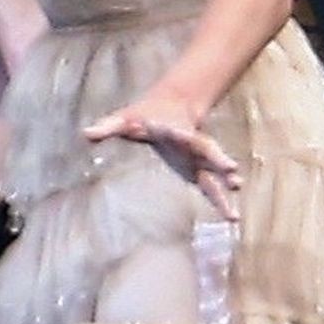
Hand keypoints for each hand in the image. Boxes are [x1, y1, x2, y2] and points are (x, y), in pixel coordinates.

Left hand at [84, 95, 241, 220]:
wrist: (169, 107)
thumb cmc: (143, 116)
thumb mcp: (124, 119)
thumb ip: (107, 127)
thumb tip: (85, 134)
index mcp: (173, 129)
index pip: (180, 133)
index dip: (183, 136)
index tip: (189, 139)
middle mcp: (191, 143)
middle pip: (206, 150)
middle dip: (217, 159)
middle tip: (230, 168)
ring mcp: (198, 157)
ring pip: (214, 170)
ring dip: (225, 181)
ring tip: (237, 188)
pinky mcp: (199, 170)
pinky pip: (213, 188)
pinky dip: (222, 200)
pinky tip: (233, 217)